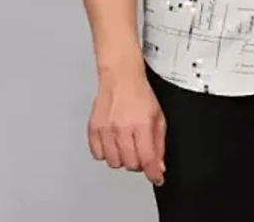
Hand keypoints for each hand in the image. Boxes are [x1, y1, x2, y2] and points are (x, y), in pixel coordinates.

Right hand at [87, 64, 166, 186]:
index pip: (147, 159)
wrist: (120, 76)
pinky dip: (105, 152)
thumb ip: (159, 143)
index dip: (153, 172)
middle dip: (138, 161)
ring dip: (121, 157)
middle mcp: (122, 128)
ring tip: (125, 143)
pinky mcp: (93, 128)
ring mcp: (106, 129)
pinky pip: (98, 154)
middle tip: (139, 149)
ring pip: (113, 162)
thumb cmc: (140, 93)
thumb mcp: (158, 116)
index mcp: (141, 124)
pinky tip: (112, 141)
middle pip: (130, 164)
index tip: (155, 177)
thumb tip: (158, 166)